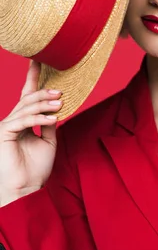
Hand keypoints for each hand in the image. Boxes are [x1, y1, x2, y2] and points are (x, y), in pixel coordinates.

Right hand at [0, 60, 62, 205]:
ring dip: (45, 104)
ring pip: (26, 107)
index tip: (38, 61)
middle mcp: (13, 121)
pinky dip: (40, 118)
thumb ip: (49, 123)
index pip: (27, 96)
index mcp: (23, 122)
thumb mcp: (48, 141)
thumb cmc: (35, 168)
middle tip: (60, 90)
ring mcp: (7, 126)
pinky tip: (54, 118)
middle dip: (42, 91)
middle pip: (27, 99)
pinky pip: (24, 120)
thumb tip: (57, 108)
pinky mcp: (4, 132)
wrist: (26, 188)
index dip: (33, 78)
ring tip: (61, 103)